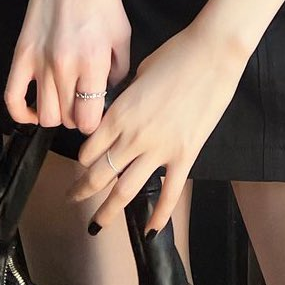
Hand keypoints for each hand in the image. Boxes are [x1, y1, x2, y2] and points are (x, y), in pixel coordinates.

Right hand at [4, 0, 131, 136]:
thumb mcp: (122, 33)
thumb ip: (120, 70)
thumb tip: (108, 93)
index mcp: (93, 62)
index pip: (88, 120)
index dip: (94, 121)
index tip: (97, 111)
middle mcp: (64, 68)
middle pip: (67, 120)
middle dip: (77, 116)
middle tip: (82, 100)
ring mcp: (39, 63)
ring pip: (44, 116)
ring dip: (56, 114)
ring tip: (64, 99)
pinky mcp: (21, 55)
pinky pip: (12, 99)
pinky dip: (21, 113)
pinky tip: (34, 108)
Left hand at [67, 19, 246, 233]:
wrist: (212, 54)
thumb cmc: (176, 54)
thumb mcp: (140, 73)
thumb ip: (127, 98)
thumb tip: (125, 108)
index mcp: (119, 113)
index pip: (89, 149)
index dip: (82, 160)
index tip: (81, 165)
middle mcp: (132, 137)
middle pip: (99, 174)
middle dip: (82, 190)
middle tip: (72, 199)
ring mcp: (159, 150)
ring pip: (125, 191)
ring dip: (107, 212)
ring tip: (96, 224)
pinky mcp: (184, 156)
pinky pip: (169, 194)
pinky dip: (159, 216)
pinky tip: (150, 230)